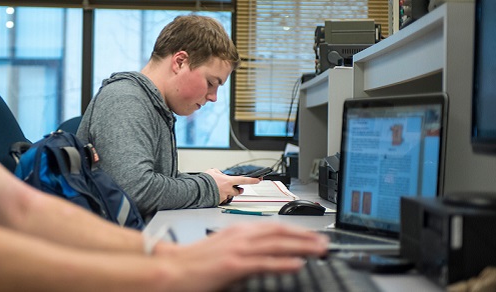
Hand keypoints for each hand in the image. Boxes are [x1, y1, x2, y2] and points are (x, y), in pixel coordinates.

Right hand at [160, 222, 328, 291]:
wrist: (170, 269)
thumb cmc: (192, 263)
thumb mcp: (223, 250)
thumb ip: (243, 250)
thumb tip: (262, 257)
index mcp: (238, 230)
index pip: (274, 227)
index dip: (296, 231)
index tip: (312, 237)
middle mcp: (240, 235)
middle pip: (280, 232)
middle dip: (306, 237)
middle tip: (325, 243)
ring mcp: (237, 249)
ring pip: (277, 244)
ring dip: (302, 246)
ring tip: (320, 251)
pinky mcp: (233, 265)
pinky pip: (264, 262)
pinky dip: (283, 262)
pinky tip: (297, 264)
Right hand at [203, 168, 260, 203]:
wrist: (198, 190)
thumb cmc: (204, 181)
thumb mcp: (212, 172)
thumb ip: (219, 173)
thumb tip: (221, 174)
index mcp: (228, 181)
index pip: (243, 180)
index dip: (252, 180)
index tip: (258, 180)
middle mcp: (228, 189)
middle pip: (238, 191)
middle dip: (238, 190)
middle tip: (238, 189)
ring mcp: (224, 196)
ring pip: (230, 196)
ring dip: (228, 193)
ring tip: (220, 190)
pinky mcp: (220, 202)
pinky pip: (222, 199)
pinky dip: (220, 197)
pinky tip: (214, 194)